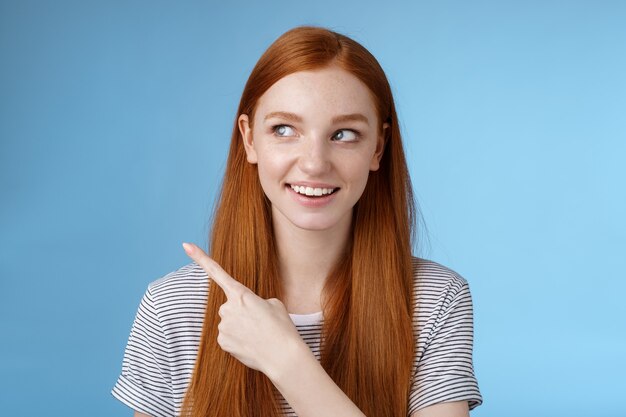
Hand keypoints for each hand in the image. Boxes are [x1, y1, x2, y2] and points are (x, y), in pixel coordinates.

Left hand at [182, 242, 305, 377]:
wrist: (282, 356)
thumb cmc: (282, 328)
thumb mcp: (274, 304)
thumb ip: (255, 301)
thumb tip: (245, 312)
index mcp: (241, 294)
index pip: (217, 272)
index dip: (200, 257)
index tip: (185, 245)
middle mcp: (227, 308)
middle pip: (229, 306)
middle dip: (241, 312)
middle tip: (259, 322)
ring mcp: (223, 326)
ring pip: (229, 322)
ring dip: (241, 327)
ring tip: (258, 334)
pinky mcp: (222, 342)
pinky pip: (228, 336)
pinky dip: (238, 340)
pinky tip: (251, 344)